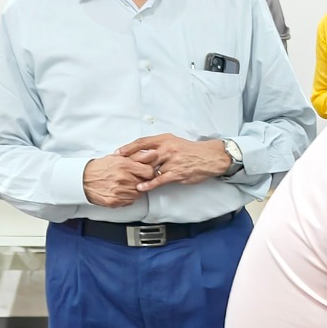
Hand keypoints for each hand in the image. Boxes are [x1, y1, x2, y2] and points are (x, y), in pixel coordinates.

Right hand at [83, 153, 156, 207]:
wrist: (83, 180)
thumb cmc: (99, 168)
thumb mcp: (117, 157)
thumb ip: (136, 156)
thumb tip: (152, 154)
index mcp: (124, 165)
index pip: (149, 172)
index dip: (149, 173)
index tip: (146, 173)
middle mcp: (123, 178)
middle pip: (144, 184)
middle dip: (141, 181)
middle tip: (134, 179)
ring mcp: (119, 191)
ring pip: (138, 194)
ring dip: (135, 190)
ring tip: (125, 185)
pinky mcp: (115, 201)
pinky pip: (130, 201)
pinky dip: (127, 197)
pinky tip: (121, 191)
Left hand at [114, 134, 232, 190]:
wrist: (209, 158)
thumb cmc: (191, 151)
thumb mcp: (174, 142)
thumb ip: (159, 146)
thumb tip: (143, 151)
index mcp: (165, 139)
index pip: (142, 142)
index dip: (128, 148)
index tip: (117, 153)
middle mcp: (167, 149)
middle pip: (142, 156)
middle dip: (129, 162)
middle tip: (117, 168)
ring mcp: (172, 161)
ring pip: (150, 169)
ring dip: (138, 175)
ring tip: (126, 180)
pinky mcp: (176, 173)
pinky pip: (159, 180)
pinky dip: (149, 184)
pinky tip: (140, 187)